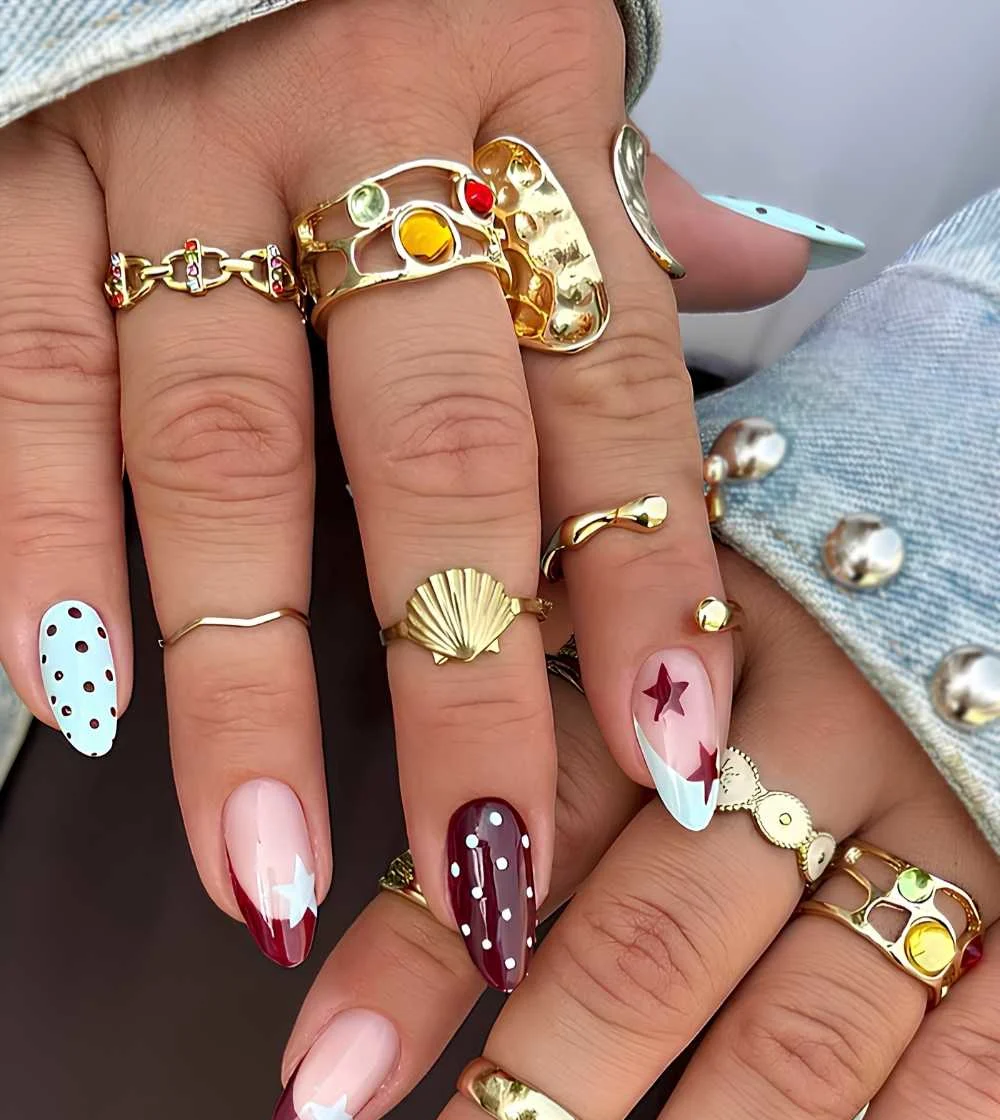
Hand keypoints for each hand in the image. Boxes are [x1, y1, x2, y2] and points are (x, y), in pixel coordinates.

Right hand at [0, 0, 809, 968]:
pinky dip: (45, 548)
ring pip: (222, 458)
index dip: (647, 582)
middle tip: (474, 877)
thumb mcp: (533, 41)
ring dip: (242, 680)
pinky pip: (28, 384)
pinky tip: (74, 700)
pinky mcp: (17, 176)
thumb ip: (620, 187)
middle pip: (432, 463)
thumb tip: (762, 273)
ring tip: (261, 862)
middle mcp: (357, 139)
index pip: (610, 387)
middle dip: (459, 692)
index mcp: (519, 101)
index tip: (668, 758)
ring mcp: (171, 161)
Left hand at [270, 550, 998, 1119]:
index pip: (520, 833)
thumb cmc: (799, 595)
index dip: (408, 970)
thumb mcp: (656, 614)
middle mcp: (796, 755)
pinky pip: (984, 1063)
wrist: (989, 520)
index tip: (311, 1107)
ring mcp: (933, 833)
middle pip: (634, 968)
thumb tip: (421, 910)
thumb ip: (549, 735)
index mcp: (673, 670)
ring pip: (791, 1048)